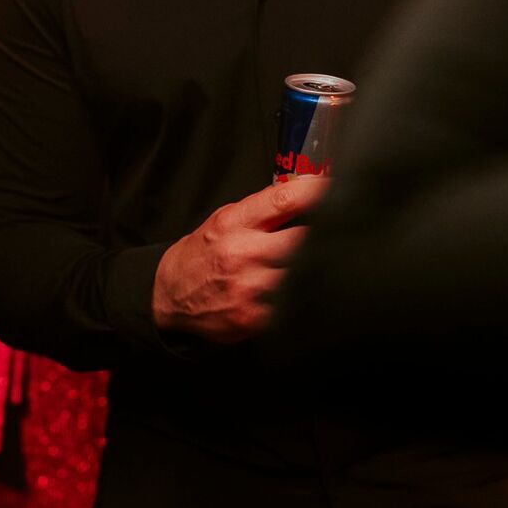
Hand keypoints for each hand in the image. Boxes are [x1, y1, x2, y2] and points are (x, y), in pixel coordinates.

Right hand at [152, 176, 329, 343]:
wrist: (170, 293)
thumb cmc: (204, 253)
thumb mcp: (226, 219)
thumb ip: (264, 209)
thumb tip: (307, 192)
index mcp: (235, 223)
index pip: (284, 199)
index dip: (317, 192)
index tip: (336, 189)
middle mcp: (242, 253)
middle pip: (302, 240)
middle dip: (323, 236)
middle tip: (337, 235)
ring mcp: (248, 287)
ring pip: (302, 274)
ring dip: (316, 268)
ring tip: (324, 264)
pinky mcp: (253, 318)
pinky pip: (292, 306)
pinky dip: (303, 297)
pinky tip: (305, 291)